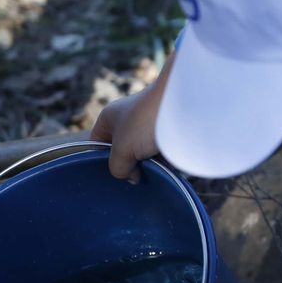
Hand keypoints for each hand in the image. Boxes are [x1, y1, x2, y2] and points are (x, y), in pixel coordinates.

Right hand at [89, 50, 173, 182]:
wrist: (185, 105)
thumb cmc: (145, 124)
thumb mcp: (122, 151)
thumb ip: (118, 168)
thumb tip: (132, 177)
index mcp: (109, 118)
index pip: (97, 144)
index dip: (101, 161)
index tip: (112, 176)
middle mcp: (127, 118)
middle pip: (121, 151)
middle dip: (129, 166)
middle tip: (135, 177)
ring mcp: (147, 124)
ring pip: (142, 153)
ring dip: (148, 164)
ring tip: (155, 170)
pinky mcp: (167, 130)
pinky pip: (160, 151)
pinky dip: (163, 160)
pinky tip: (168, 167)